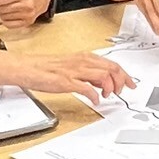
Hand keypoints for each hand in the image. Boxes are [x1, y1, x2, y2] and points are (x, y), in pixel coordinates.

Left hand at [0, 0, 50, 27]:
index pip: (0, 0)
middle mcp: (25, 5)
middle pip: (1, 9)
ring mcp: (26, 15)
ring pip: (4, 17)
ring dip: (0, 13)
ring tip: (3, 7)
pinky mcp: (27, 22)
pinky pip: (9, 25)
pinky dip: (5, 20)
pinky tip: (7, 15)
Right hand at [18, 52, 134, 105]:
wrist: (28, 67)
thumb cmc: (47, 68)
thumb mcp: (73, 67)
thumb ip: (89, 73)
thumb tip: (103, 81)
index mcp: (85, 57)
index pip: (112, 64)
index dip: (125, 75)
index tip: (130, 84)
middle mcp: (82, 62)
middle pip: (112, 68)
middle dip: (122, 81)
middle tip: (122, 92)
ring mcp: (75, 71)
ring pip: (104, 76)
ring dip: (110, 88)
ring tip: (107, 96)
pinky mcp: (67, 81)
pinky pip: (87, 89)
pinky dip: (95, 96)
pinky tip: (95, 101)